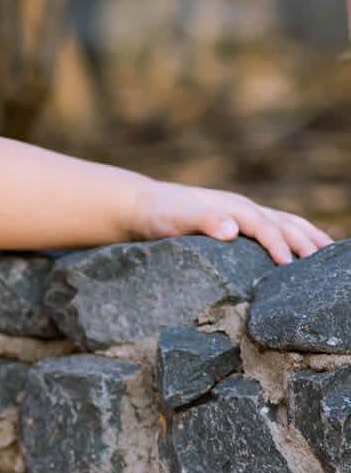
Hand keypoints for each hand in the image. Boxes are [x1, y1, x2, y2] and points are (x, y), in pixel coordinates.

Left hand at [133, 177, 336, 267]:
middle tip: (325, 265)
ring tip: (328, 253)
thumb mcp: (175, 219)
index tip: (288, 266)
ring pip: (285, 222)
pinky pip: (275, 226)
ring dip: (308, 236)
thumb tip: (232, 230)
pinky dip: (294, 235)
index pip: (265, 226)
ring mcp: (243, 213)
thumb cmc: (160, 215)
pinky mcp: (239, 222)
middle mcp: (243, 208)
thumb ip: (202, 220)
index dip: (278, 244)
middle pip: (284, 222)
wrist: (144, 206)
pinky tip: (301, 249)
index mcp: (233, 208)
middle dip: (306, 241)